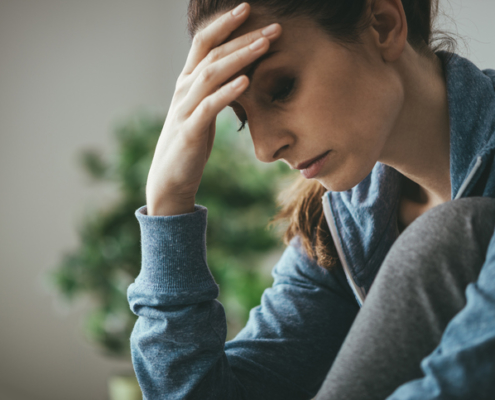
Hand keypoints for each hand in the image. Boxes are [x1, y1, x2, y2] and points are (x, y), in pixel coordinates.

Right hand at [145, 3, 281, 215]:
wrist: (170, 177)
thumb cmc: (191, 141)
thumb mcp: (203, 110)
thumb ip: (216, 89)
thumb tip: (241, 72)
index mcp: (188, 82)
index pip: (204, 43)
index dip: (224, 24)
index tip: (248, 8)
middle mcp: (184, 89)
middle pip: (212, 53)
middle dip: (243, 37)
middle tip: (273, 27)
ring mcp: (185, 108)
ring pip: (211, 74)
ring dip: (239, 57)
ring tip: (265, 44)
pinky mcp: (190, 131)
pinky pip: (209, 107)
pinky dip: (227, 92)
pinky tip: (246, 81)